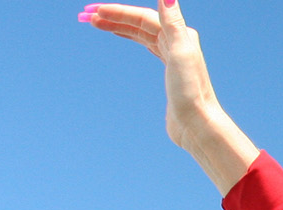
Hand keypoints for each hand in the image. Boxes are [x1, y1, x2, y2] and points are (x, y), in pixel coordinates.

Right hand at [77, 2, 257, 194]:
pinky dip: (131, 37)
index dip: (118, 12)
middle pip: (141, 22)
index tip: (92, 12)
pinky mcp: (170, 71)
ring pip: (142, 33)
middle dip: (113, 17)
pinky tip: (120, 35)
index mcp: (181, 34)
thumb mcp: (181, 54)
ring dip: (119, 25)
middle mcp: (179, 41)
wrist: (197, 123)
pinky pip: (147, 45)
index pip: (143, 17)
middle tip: (85, 16)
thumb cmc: (189, 91)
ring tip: (95, 22)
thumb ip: (174, 23)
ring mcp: (174, 55)